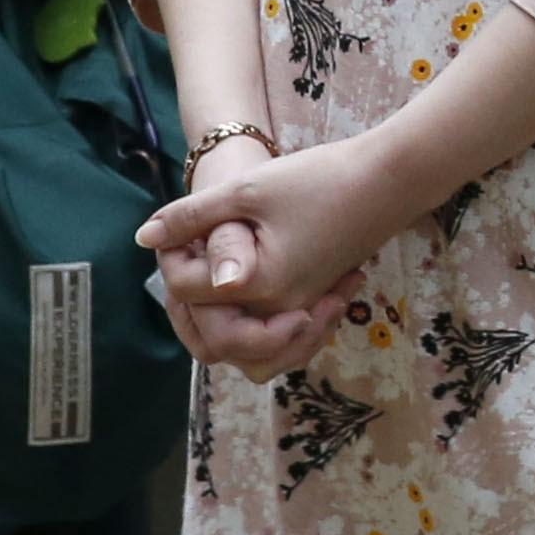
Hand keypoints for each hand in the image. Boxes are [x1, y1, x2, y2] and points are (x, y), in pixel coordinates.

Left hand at [135, 135, 406, 380]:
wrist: (389, 178)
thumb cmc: (320, 179)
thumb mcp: (247, 189)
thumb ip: (192, 217)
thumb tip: (144, 238)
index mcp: (262, 285)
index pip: (191, 292)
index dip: (172, 257)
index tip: (177, 227)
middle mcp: (283, 311)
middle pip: (216, 340)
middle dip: (192, 305)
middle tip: (192, 258)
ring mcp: (304, 312)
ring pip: (252, 356)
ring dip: (225, 329)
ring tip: (214, 288)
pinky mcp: (318, 304)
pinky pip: (280, 341)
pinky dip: (259, 328)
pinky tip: (247, 290)